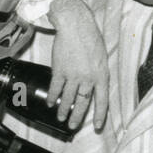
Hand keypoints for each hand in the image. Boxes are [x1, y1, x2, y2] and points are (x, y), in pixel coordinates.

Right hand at [46, 0, 109, 130]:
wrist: (75, 26)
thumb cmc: (90, 37)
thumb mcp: (101, 57)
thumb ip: (98, 72)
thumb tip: (92, 84)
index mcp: (102, 75)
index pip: (102, 101)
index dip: (100, 115)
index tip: (98, 126)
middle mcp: (88, 78)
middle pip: (83, 102)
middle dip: (77, 116)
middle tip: (72, 126)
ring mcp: (73, 75)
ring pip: (68, 98)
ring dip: (63, 109)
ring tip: (59, 117)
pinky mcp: (59, 70)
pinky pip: (55, 88)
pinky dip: (52, 96)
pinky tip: (50, 102)